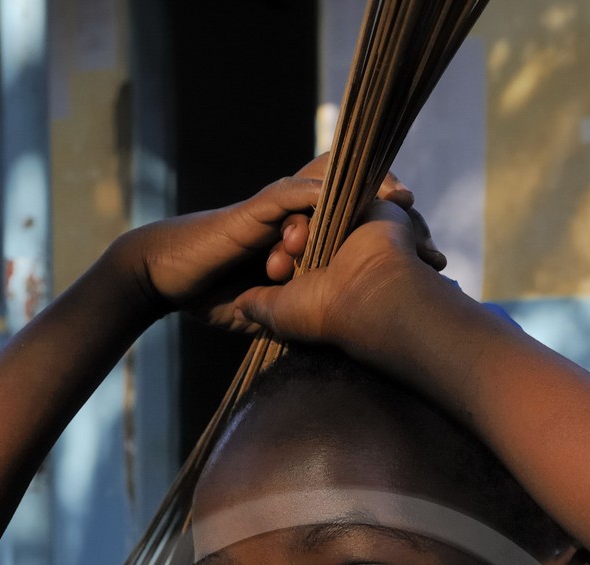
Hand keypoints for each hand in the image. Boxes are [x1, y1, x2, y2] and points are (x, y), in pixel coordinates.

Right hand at [114, 157, 442, 332]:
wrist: (166, 278)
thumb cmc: (210, 294)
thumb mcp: (266, 313)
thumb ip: (297, 318)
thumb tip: (325, 351)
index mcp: (298, 241)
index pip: (350, 226)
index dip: (384, 235)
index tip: (421, 254)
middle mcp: (291, 219)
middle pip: (349, 199)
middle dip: (387, 208)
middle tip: (422, 224)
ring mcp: (274, 210)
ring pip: (328, 187)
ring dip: (365, 189)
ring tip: (401, 197)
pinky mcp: (253, 210)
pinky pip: (292, 193)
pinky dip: (321, 193)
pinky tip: (348, 196)